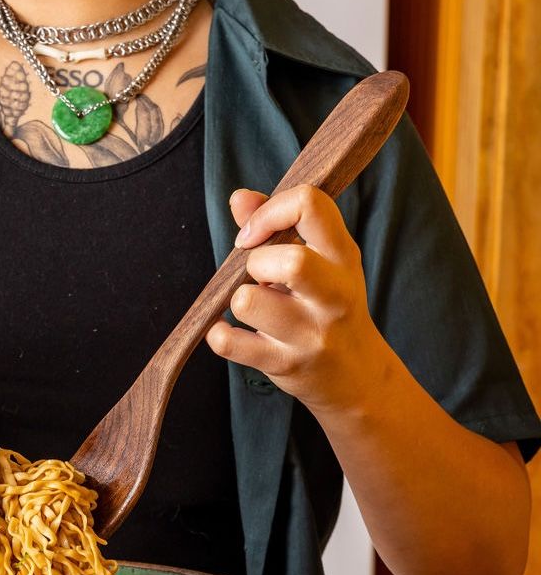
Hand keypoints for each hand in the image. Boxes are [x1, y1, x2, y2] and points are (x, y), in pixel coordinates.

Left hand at [206, 185, 388, 415]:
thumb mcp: (320, 261)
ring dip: (238, 300)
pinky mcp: (284, 364)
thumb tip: (239, 198)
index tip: (255, 235)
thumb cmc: (327, 307)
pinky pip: (228, 343)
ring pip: (247, 301)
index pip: (310, 204)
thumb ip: (278, 226)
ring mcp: (309, 333)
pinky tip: (231, 331)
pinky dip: (218, 334)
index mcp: (342, 256)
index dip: (270, 211)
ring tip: (255, 307)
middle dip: (256, 263)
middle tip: (258, 277)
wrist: (355, 376)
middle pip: (290, 261)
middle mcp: (333, 295)